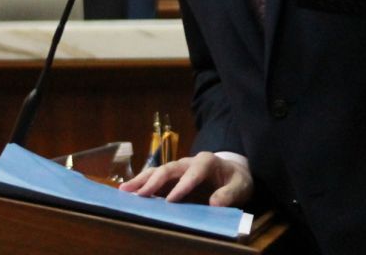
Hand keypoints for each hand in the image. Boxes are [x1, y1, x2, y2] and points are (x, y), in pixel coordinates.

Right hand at [119, 151, 253, 206]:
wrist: (232, 174)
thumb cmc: (235, 180)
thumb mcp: (240, 186)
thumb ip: (229, 193)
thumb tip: (215, 203)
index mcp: (207, 161)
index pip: (194, 171)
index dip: (183, 185)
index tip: (171, 200)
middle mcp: (189, 162)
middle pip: (170, 168)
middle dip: (155, 181)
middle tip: (140, 195)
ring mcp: (178, 169)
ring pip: (157, 172)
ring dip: (141, 181)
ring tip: (124, 191)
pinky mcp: (171, 178)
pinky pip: (154, 179)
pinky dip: (141, 185)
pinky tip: (128, 193)